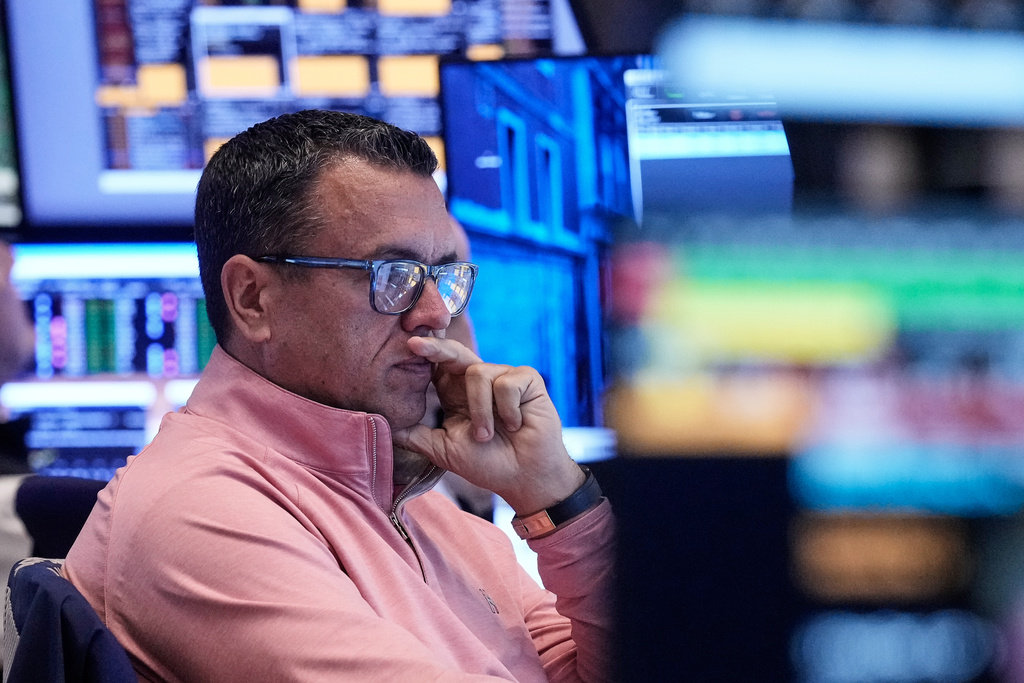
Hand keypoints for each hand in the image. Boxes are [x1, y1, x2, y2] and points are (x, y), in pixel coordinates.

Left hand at [392, 337, 584, 515]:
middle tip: (415, 346)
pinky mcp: (528, 380)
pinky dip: (508, 410)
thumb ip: (416, 435)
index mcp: (456, 393)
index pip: (437, 366)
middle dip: (435, 348)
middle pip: (454, 353)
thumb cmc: (487, 464)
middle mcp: (478, 380)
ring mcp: (504, 377)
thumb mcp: (444, 450)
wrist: (523, 478)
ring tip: (488, 435)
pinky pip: (507, 383)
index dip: (424, 353)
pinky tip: (516, 425)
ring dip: (481, 411)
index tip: (405, 344)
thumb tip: (382, 425)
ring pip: (478, 374)